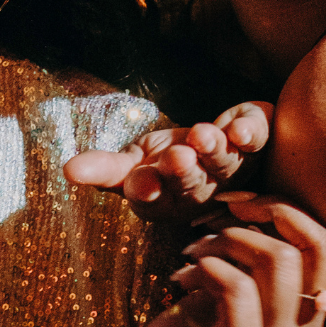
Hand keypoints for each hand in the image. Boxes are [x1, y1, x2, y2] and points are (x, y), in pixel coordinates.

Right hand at [64, 102, 271, 219]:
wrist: (213, 150)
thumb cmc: (164, 163)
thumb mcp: (130, 166)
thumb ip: (103, 169)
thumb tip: (67, 169)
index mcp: (164, 200)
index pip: (152, 200)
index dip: (147, 191)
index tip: (142, 184)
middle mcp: (201, 191)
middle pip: (192, 183)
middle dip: (185, 170)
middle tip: (178, 158)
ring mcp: (233, 171)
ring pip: (225, 163)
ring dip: (215, 149)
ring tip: (203, 135)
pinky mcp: (255, 144)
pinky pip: (258, 138)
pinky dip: (251, 131)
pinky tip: (241, 126)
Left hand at [114, 197, 325, 326]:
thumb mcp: (231, 291)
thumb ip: (257, 260)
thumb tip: (267, 206)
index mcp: (310, 322)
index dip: (287, 211)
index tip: (239, 204)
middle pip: (312, 248)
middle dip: (260, 216)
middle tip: (213, 221)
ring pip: (278, 261)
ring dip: (225, 240)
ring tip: (192, 253)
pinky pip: (237, 289)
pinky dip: (207, 267)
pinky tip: (182, 278)